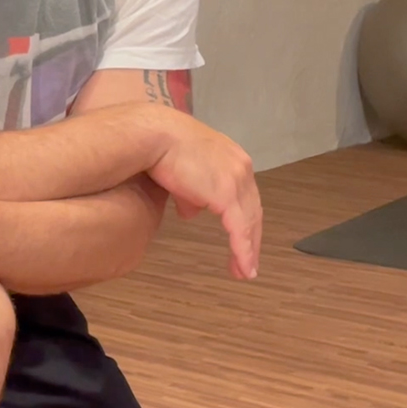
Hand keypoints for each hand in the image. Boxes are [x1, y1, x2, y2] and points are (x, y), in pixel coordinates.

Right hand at [148, 114, 261, 280]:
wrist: (154, 136)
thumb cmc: (162, 148)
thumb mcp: (181, 172)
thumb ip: (191, 193)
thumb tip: (191, 212)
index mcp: (232, 158)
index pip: (245, 194)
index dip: (244, 219)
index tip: (242, 238)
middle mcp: (240, 167)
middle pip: (253, 209)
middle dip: (251, 238)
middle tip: (246, 263)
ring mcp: (235, 180)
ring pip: (249, 222)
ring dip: (248, 250)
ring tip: (244, 271)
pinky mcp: (226, 194)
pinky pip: (239, 229)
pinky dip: (243, 250)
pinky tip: (243, 266)